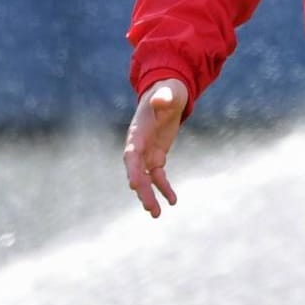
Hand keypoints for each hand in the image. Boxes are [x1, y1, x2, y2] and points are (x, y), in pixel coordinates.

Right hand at [123, 79, 188, 217]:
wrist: (168, 93)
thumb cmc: (168, 91)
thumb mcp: (169, 92)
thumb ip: (164, 97)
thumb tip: (160, 99)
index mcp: (138, 132)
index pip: (132, 155)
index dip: (133, 169)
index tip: (134, 185)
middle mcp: (138, 145)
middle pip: (137, 171)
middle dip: (142, 190)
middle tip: (150, 209)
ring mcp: (146, 152)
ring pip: (145, 178)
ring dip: (150, 195)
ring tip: (156, 214)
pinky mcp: (156, 155)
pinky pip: (158, 176)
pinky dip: (164, 188)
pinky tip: (173, 201)